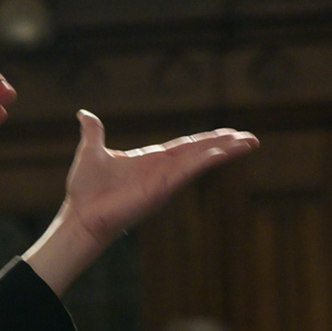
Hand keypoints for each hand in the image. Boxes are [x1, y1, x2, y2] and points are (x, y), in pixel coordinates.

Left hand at [25, 114, 256, 294]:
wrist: (81, 216)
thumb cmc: (85, 191)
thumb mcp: (91, 152)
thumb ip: (93, 133)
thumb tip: (84, 115)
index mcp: (150, 160)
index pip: (185, 146)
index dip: (206, 139)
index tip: (228, 133)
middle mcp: (162, 169)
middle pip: (200, 152)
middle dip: (225, 144)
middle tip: (250, 138)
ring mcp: (165, 179)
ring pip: (201, 160)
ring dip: (225, 150)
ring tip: (249, 142)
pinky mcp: (163, 188)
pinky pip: (189, 170)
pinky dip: (207, 160)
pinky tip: (226, 151)